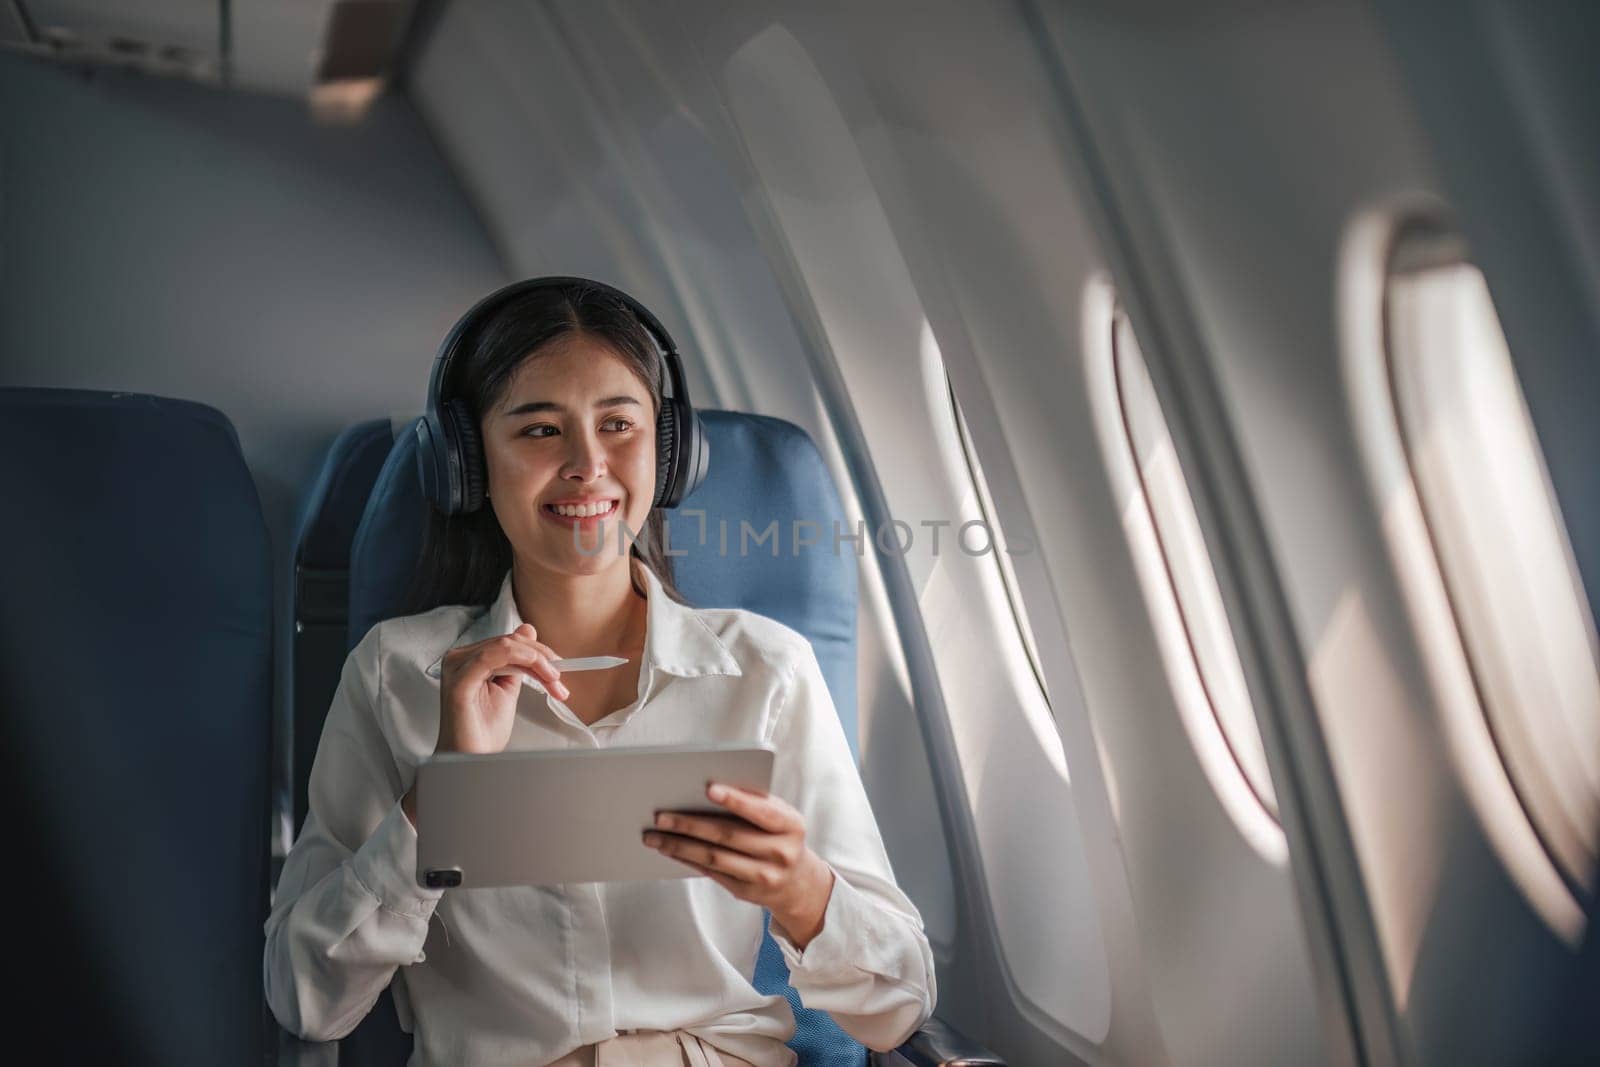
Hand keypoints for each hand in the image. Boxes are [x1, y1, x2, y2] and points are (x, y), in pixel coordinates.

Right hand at [435, 623, 568, 754]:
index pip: (508, 643)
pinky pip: (493, 655)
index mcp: (469, 660)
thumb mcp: (508, 688)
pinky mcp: (460, 679)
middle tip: (558, 676)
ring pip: (506, 646)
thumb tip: (528, 631)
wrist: (470, 759)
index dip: (537, 652)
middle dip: (541, 657)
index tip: (559, 666)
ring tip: (553, 679)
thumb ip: (517, 662)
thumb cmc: (483, 731)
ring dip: (537, 659)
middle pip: (509, 643)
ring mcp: (457, 667)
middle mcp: (459, 659)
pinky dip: (521, 658)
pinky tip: (538, 669)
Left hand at [643, 783, 835, 948]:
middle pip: (728, 835)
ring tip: (654, 835)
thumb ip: (755, 802)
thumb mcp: (780, 816)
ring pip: (713, 857)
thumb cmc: (780, 836)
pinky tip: (669, 849)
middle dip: (690, 824)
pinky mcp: (745, 892)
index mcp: (791, 825)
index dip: (735, 800)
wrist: (797, 883)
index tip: (709, 788)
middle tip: (661, 815)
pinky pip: (710, 872)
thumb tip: (708, 789)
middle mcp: (780, 853)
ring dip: (679, 845)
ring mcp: (763, 876)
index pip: (761, 811)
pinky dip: (686, 859)